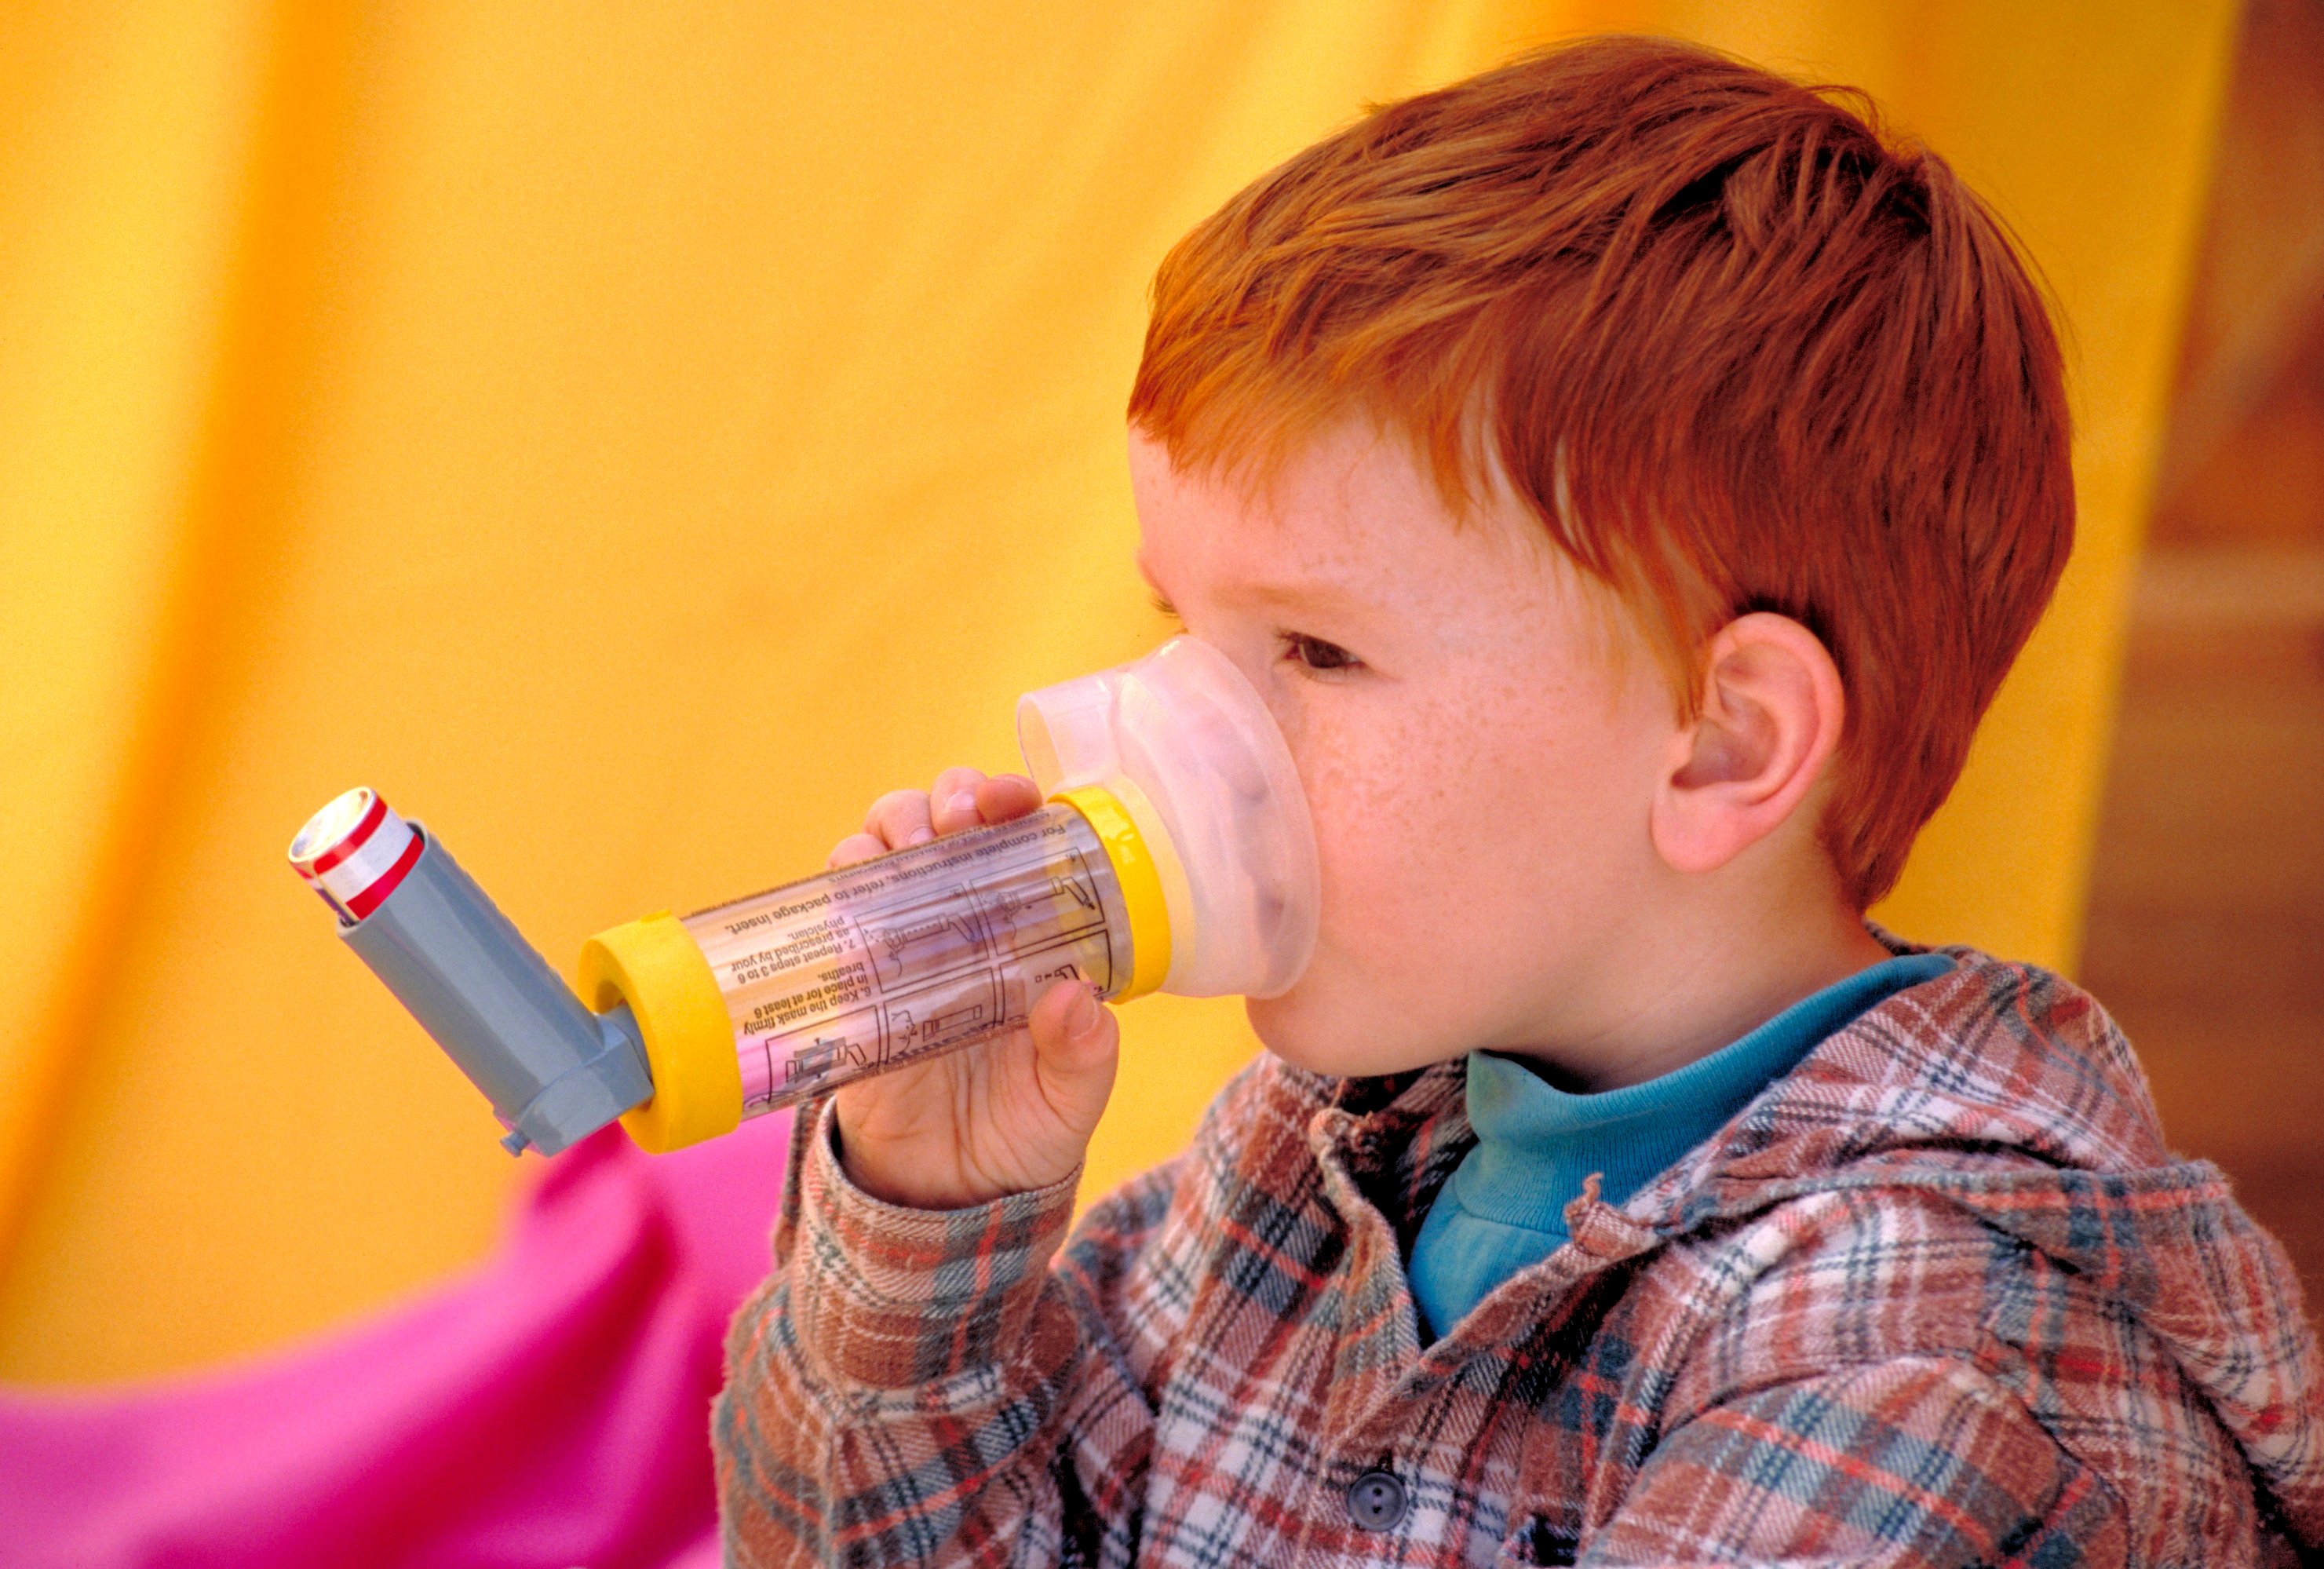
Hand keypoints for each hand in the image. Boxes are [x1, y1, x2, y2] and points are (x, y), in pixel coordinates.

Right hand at [822, 768, 1120, 1208]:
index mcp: (1025, 928)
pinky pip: (835, 912)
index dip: (1013, 801)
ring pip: (882, 846)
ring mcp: (900, 941)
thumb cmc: (1023, 1130)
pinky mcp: (849, 978)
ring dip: (893, 825)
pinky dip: (845, 885)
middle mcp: (961, 918)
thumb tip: (1074, 997)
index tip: (1015, 801)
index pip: (1018, 836)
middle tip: (961, 818)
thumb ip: (1083, 1053)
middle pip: (943, 819)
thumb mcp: (1071, 1099)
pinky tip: (863, 891)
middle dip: (949, 796)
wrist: (944, 1196)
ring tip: (913, 846)